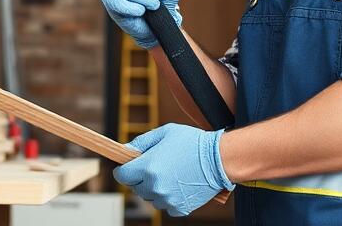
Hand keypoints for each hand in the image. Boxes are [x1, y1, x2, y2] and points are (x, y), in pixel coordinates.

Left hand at [114, 124, 234, 216]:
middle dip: (140, 177)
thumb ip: (142, 142)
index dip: (124, 169)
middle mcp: (155, 186)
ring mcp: (167, 199)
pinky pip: (165, 205)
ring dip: (154, 188)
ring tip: (170, 174)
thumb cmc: (193, 143)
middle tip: (155, 166)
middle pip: (135, 187)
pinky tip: (178, 184)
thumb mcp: (165, 133)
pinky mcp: (179, 208)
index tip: (128, 166)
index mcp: (148, 167)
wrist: (219, 159)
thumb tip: (126, 150)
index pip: (122, 175)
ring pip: (150, 197)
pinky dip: (169, 197)